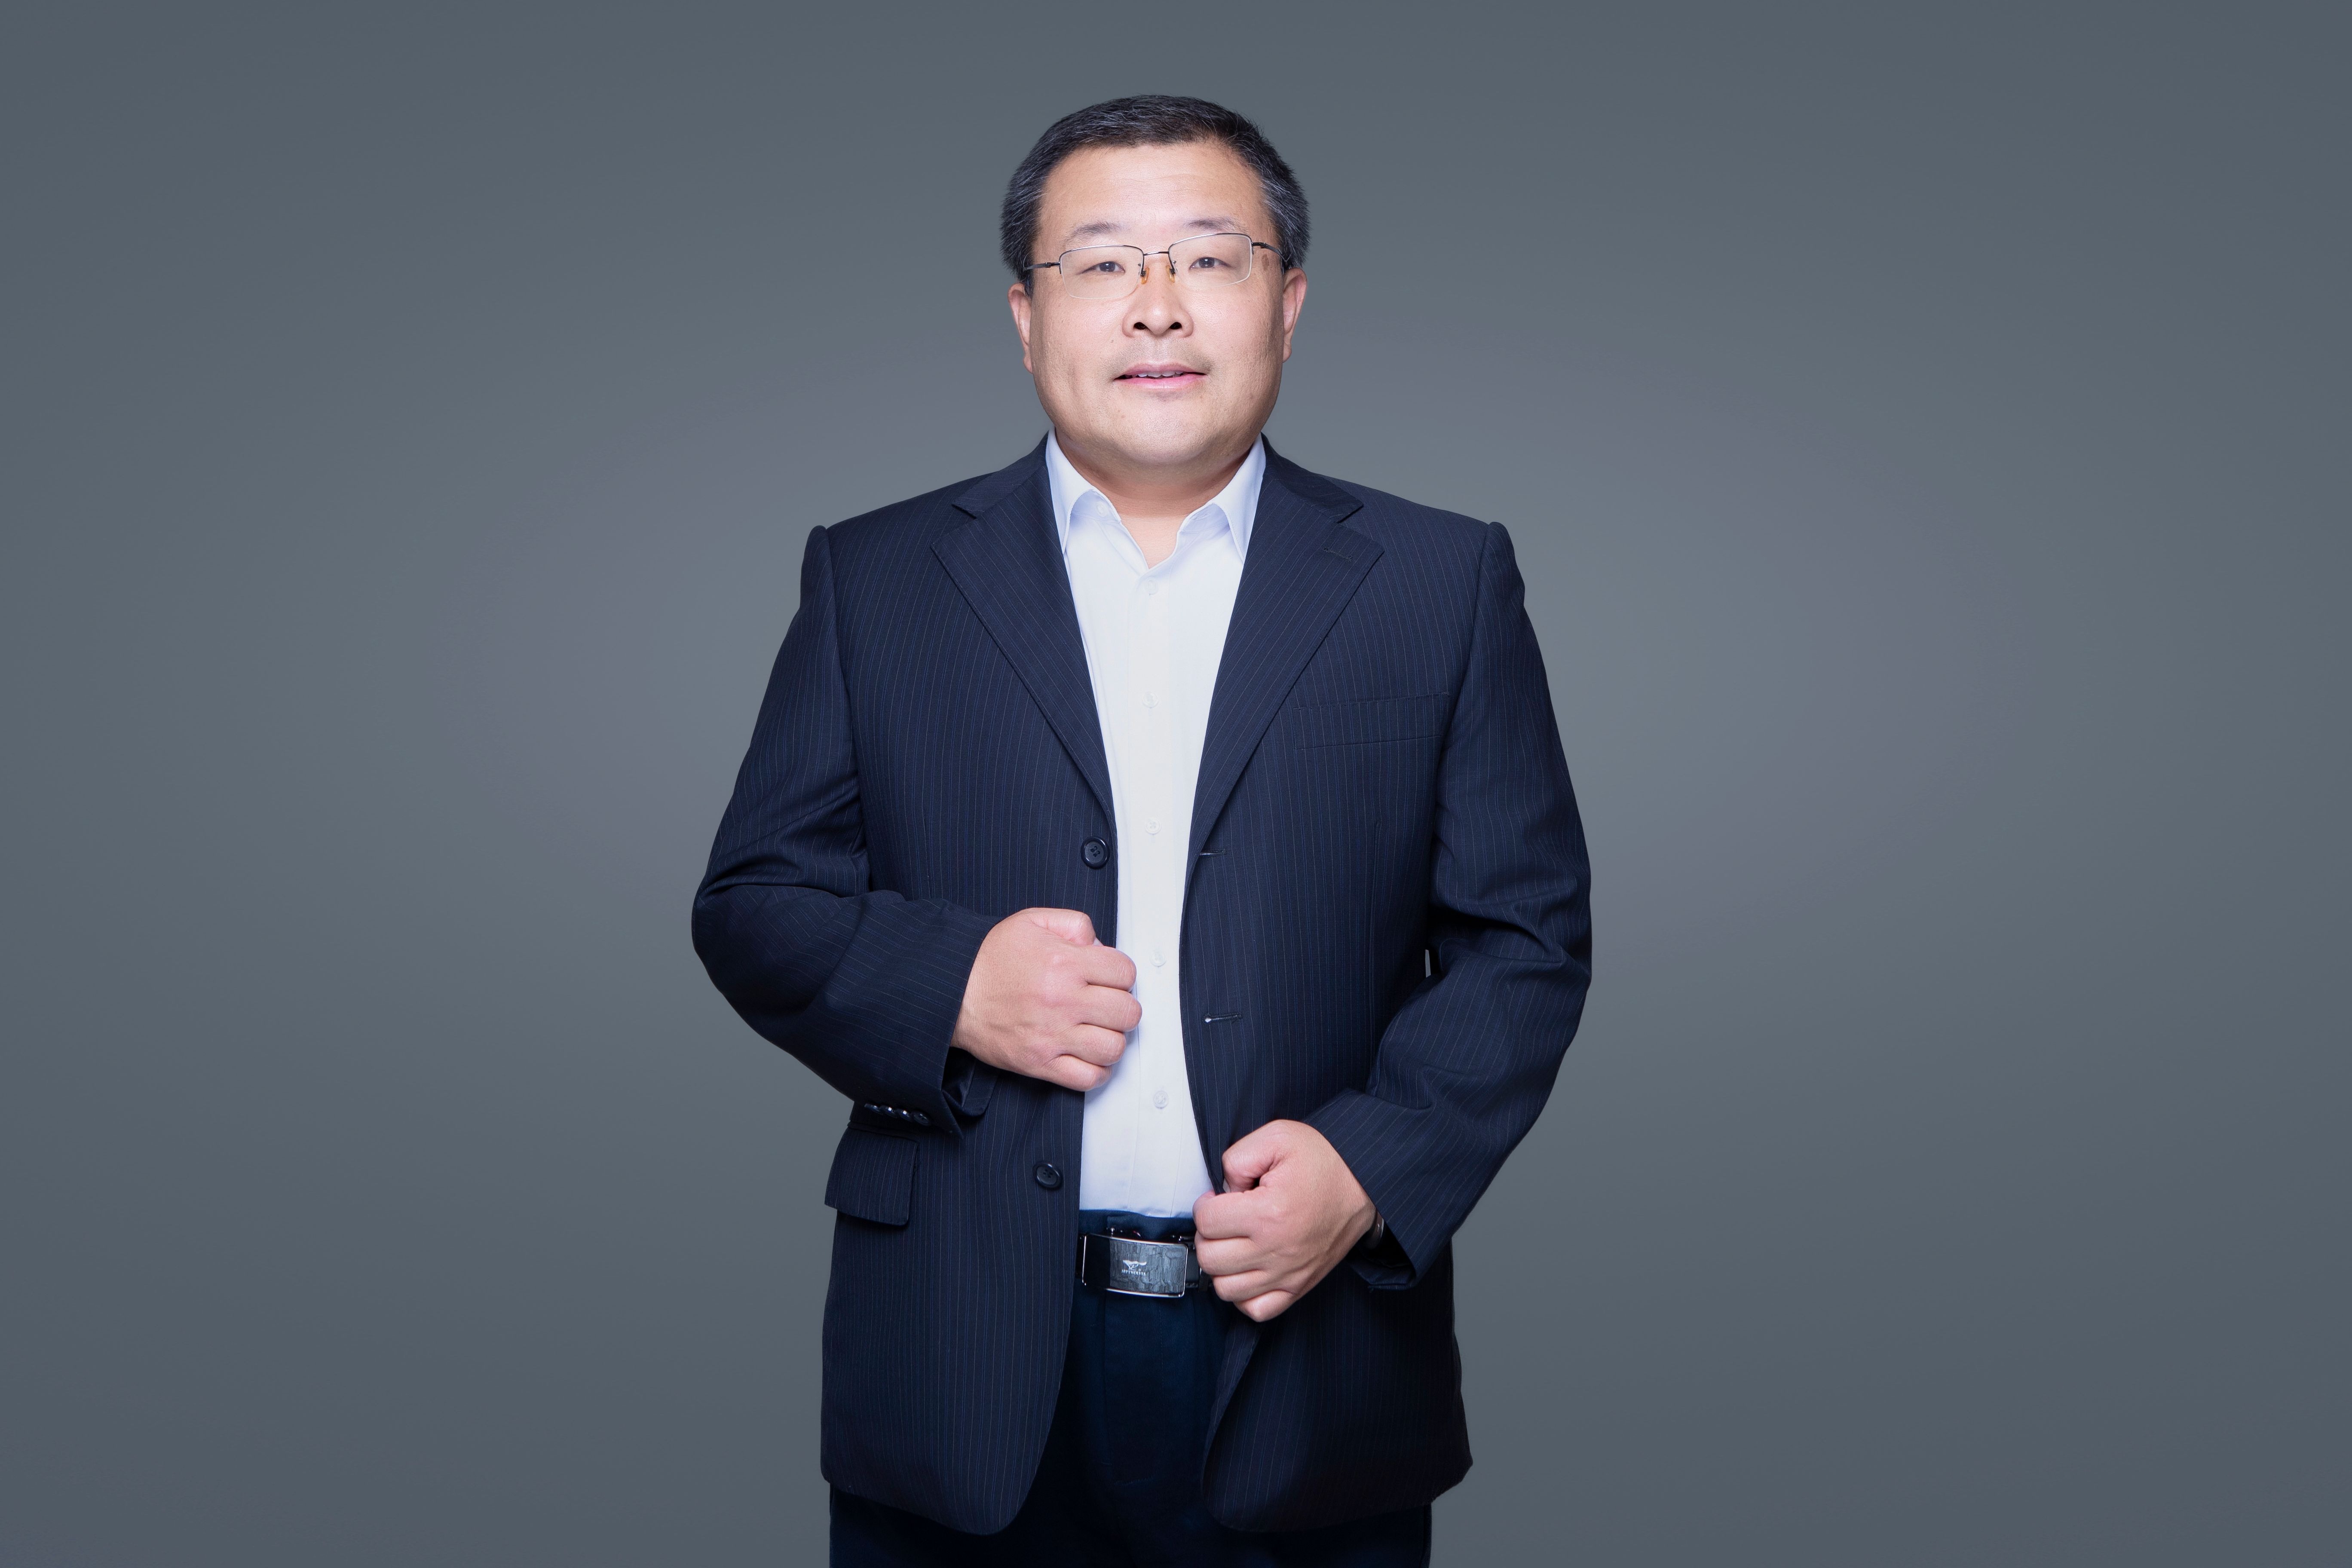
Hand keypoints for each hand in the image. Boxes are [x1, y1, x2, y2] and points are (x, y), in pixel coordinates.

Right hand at [952, 908, 1139, 1091]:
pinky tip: (1088, 1055)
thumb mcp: (1032, 922)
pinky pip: (1088, 1078)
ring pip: (1113, 1048)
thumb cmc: (990, 959)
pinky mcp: (1039, 1063)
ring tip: (1098, 1030)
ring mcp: (1052, 1036)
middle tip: (1107, 1004)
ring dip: (1112, 1039)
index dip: (1121, 974)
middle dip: (1122, 1006)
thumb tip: (1100, 946)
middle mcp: (1062, 1001)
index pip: (1125, 972)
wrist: (952, 991)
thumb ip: (1074, 924)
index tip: (1108, 977)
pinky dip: (1096, 1070)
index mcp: (1064, 963)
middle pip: (1127, 1012)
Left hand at [1192, 1120, 1377, 1322]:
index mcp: (1269, 1212)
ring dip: (1222, 1266)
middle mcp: (1277, 1249)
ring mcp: (1289, 1273)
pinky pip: (1257, 1310)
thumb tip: (1222, 1191)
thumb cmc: (1323, 1160)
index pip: (1206, 1222)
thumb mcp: (1276, 1137)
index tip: (1217, 1198)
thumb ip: (1237, 1158)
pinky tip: (1247, 1270)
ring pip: (1226, 1289)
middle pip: (1210, 1258)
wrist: (1364, 1181)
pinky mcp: (1300, 1286)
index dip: (1205, 1205)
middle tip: (1224, 1219)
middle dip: (1209, 1235)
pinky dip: (1244, 1295)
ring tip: (1234, 1243)